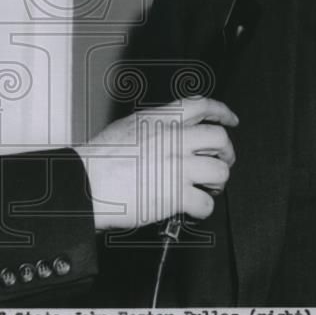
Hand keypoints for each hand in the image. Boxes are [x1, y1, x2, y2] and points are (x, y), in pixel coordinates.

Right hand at [74, 97, 236, 231]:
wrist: (86, 183)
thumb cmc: (98, 160)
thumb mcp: (127, 126)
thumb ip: (154, 125)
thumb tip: (172, 130)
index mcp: (159, 120)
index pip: (201, 105)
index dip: (221, 112)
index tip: (230, 119)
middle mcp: (172, 139)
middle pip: (219, 139)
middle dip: (226, 153)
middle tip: (221, 161)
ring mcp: (176, 167)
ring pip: (219, 171)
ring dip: (217, 182)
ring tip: (207, 187)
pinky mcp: (175, 195)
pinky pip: (205, 202)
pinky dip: (203, 209)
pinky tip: (193, 208)